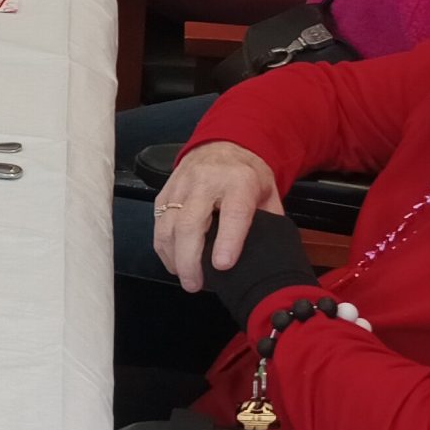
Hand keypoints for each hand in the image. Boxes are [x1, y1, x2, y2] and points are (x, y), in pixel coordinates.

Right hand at [153, 141, 284, 294]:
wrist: (221, 145)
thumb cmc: (247, 175)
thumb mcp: (268, 194)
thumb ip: (269, 222)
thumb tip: (270, 256)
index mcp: (240, 181)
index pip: (233, 213)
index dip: (228, 241)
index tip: (223, 266)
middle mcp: (206, 181)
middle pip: (190, 223)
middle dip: (189, 259)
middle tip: (194, 285)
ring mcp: (181, 186)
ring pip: (168, 226)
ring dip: (173, 257)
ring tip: (185, 278)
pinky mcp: (165, 192)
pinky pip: (159, 224)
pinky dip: (164, 248)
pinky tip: (174, 263)